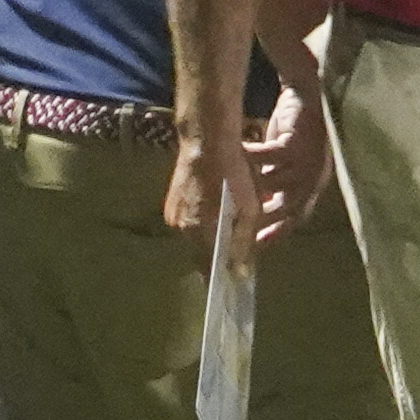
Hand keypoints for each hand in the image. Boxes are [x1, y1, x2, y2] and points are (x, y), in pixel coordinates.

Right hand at [167, 127, 261, 262]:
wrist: (206, 140)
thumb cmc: (232, 173)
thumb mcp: (248, 209)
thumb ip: (243, 243)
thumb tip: (241, 274)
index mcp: (197, 232)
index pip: (208, 268)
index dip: (223, 275)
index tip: (235, 279)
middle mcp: (179, 228)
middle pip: (201, 253)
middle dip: (219, 254)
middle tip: (239, 249)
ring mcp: (172, 214)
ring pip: (195, 236)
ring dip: (211, 237)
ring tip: (231, 226)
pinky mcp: (172, 202)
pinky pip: (189, 221)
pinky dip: (203, 222)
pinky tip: (218, 210)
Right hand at [248, 84, 333, 245]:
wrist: (305, 96)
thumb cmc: (290, 135)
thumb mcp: (281, 166)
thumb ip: (271, 185)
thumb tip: (250, 208)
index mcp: (311, 185)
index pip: (297, 216)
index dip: (279, 231)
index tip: (257, 243)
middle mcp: (313, 177)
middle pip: (291, 207)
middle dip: (267, 218)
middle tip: (241, 223)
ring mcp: (307, 161)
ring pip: (275, 183)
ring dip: (252, 187)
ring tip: (229, 188)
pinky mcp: (296, 143)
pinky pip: (267, 157)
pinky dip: (249, 159)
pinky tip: (233, 157)